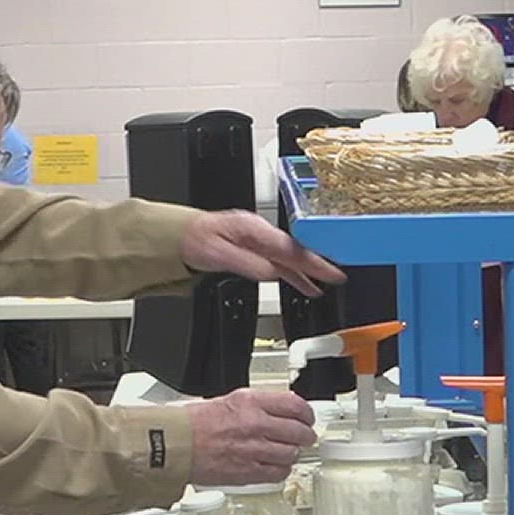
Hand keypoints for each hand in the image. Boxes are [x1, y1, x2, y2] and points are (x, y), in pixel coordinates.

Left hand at [180, 211, 344, 296]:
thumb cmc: (193, 239)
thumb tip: (271, 272)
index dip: (312, 261)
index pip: (290, 248)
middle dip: (316, 264)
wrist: (176, 235)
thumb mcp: (217, 253)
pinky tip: (300, 282)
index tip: (330, 271)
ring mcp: (256, 240)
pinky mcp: (252, 248)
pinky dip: (291, 272)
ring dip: (305, 272)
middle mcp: (258, 232)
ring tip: (322, 285)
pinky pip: (278, 261)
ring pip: (287, 257)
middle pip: (294, 251)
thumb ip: (246, 263)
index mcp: (253, 229)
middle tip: (337, 277)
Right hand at [186, 388, 316, 486]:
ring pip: (291, 454)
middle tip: (304, 437)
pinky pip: (278, 473)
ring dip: (292, 453)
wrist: (176, 444)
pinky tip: (275, 465)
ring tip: (287, 452)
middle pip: (299, 432)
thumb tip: (281, 411)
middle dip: (305, 435)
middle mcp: (255, 424)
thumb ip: (258, 405)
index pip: (295, 405)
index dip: (307, 414)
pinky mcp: (248, 472)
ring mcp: (253, 449)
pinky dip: (281, 470)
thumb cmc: (195, 423)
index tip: (308, 418)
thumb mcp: (230, 400)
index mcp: (250, 402)